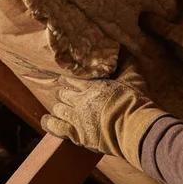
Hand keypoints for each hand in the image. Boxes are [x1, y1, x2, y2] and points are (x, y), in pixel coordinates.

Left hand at [41, 58, 168, 168]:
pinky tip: (47, 120)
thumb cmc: (135, 102)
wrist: (134, 127)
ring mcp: (77, 117)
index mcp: (92, 86)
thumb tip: (125, 49)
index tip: (66, 80)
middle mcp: (81, 100)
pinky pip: (56, 127)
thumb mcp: (133, 78)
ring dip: (60, 108)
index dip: (68, 80)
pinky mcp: (77, 134)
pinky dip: (50, 123)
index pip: (72, 80)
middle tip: (67, 96)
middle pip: (64, 94)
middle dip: (64, 94)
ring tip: (63, 109)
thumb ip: (127, 64)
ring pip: (59, 109)